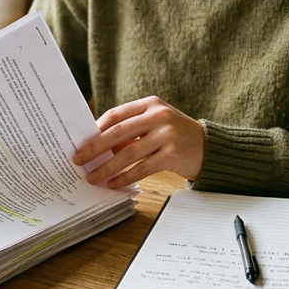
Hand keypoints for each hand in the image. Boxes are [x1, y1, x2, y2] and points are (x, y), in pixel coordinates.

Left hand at [71, 96, 204, 187]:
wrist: (209, 147)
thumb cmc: (176, 136)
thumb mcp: (156, 124)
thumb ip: (132, 130)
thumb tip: (98, 146)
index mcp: (150, 104)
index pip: (116, 114)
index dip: (96, 128)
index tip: (80, 141)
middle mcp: (159, 116)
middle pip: (118, 132)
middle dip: (95, 147)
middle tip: (78, 159)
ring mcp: (167, 134)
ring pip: (128, 153)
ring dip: (107, 167)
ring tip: (93, 177)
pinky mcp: (172, 154)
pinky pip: (142, 168)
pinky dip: (125, 177)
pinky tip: (114, 184)